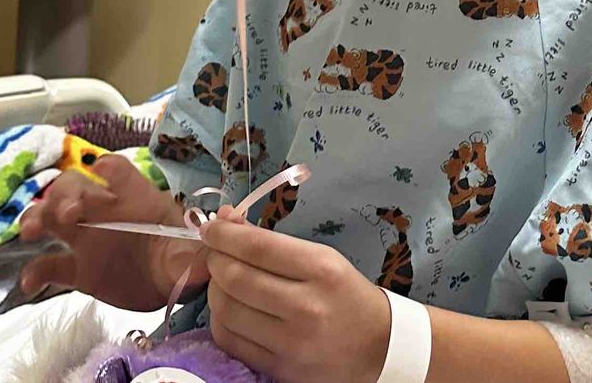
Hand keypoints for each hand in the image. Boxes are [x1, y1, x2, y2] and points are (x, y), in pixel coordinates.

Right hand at [19, 153, 207, 309]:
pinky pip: (49, 266)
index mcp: (135, 198)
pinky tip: (30, 285)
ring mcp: (88, 240)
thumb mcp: (196, 252)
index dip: (105, 166)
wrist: (172, 289)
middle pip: (75, 186)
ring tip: (32, 234)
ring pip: (52, 217)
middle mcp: (105, 211)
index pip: (116, 169)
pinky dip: (35, 272)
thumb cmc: (183, 258)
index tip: (97, 170)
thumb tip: (230, 220)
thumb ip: (205, 242)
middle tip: (66, 216)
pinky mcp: (79, 271)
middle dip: (64, 194)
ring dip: (37, 218)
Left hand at [201, 205, 391, 381]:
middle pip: (235, 278)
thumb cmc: (347, 294)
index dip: (224, 234)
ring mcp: (291, 343)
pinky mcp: (279, 369)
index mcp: (322, 269)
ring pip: (226, 311)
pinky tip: (230, 308)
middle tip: (215, 253)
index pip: (258, 247)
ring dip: (215, 290)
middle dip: (215, 259)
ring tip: (223, 281)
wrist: (379, 347)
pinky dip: (220, 320)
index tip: (212, 227)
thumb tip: (226, 223)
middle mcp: (306, 307)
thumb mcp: (322, 258)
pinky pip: (229, 340)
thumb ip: (274, 243)